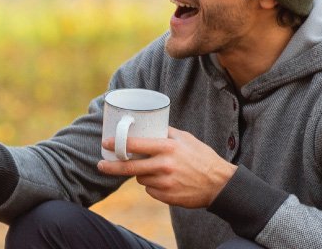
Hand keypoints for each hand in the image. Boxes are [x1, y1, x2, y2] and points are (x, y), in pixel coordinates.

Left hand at [96, 127, 236, 208]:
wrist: (220, 185)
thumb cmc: (203, 158)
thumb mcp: (186, 139)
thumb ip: (166, 133)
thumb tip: (147, 124)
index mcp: (168, 148)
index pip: (136, 145)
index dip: (117, 145)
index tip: (105, 144)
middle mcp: (164, 166)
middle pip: (130, 167)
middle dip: (112, 167)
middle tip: (101, 165)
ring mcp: (165, 183)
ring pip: (141, 179)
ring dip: (144, 174)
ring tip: (160, 170)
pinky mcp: (167, 197)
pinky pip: (150, 191)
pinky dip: (154, 186)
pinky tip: (167, 182)